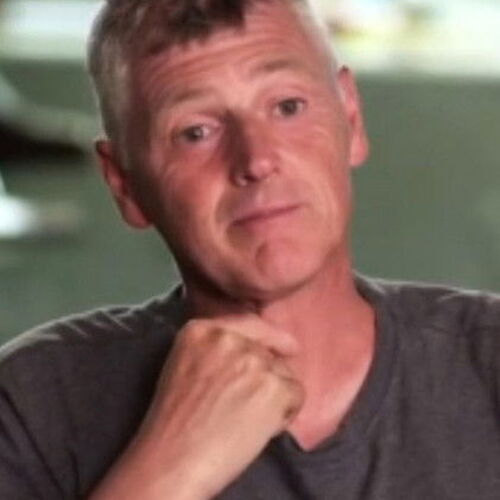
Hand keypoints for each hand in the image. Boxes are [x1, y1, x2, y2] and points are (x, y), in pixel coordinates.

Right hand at [89, 315, 303, 499]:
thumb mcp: (184, 365)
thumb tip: (257, 349)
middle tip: (244, 404)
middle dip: (265, 374)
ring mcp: (253, 360)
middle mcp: (229, 338)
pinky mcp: (274, 387)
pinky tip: (261, 428)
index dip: (268, 338)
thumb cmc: (173, 423)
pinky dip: (286, 413)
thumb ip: (215, 349)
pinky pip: (297, 394)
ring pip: (284, 372)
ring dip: (275, 395)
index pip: (249, 323)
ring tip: (248, 420)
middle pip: (268, 350)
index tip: (285, 348)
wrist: (172, 462)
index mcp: (201, 330)